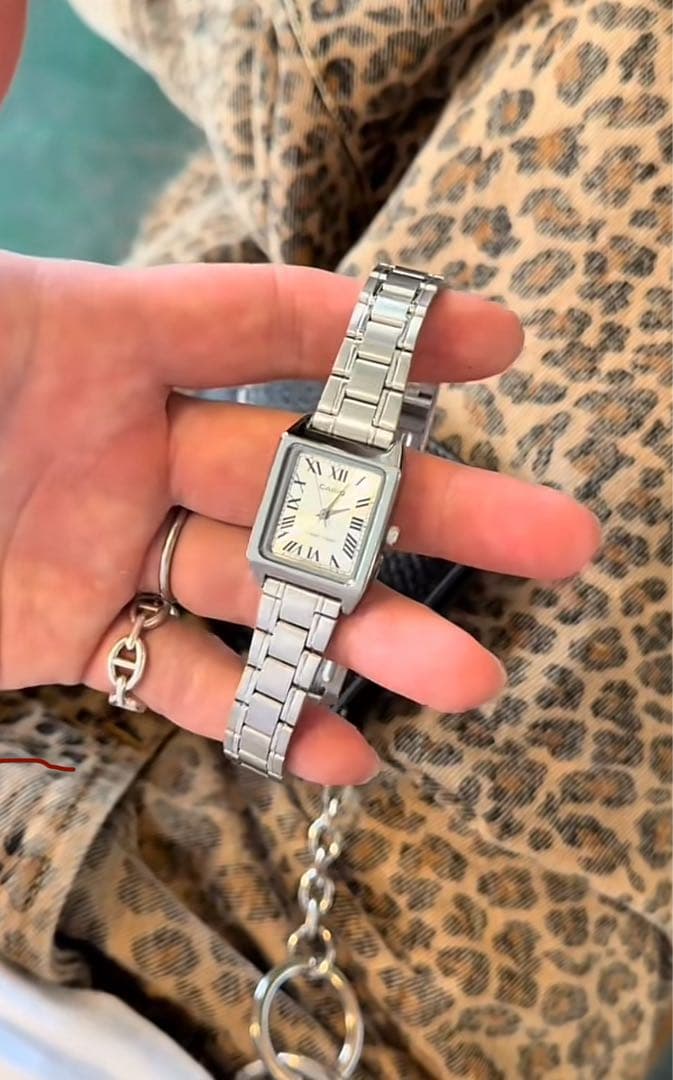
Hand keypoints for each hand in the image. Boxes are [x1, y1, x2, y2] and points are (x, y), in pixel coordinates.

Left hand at [0, 253, 599, 784]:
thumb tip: (1, 7)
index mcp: (93, 335)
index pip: (265, 320)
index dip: (383, 330)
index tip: (496, 344)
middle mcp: (121, 439)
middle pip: (303, 473)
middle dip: (431, 507)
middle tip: (554, 539)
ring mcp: (104, 542)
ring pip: (263, 591)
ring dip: (368, 636)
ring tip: (465, 675)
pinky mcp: (72, 635)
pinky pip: (186, 680)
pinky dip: (266, 719)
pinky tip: (348, 751)